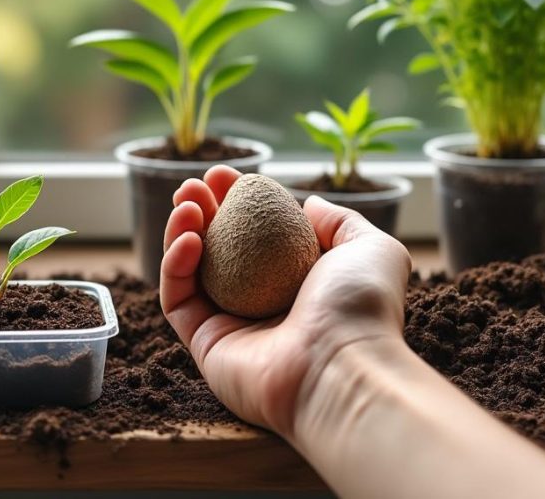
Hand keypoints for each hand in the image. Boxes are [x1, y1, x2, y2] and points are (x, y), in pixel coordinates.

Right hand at [161, 166, 411, 438]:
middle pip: (218, 249)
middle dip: (202, 211)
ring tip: (186, 202)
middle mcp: (262, 302)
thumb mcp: (370, 247)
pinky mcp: (204, 345)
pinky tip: (188, 236)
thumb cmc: (362, 309)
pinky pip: (178, 299)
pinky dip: (173, 265)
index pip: (256, 234)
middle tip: (195, 185)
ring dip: (181, 231)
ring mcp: (230, 325)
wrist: (342, 369)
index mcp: (297, 281)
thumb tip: (308, 203)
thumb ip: (341, 221)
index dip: (236, 200)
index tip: (225, 175)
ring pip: (190, 271)